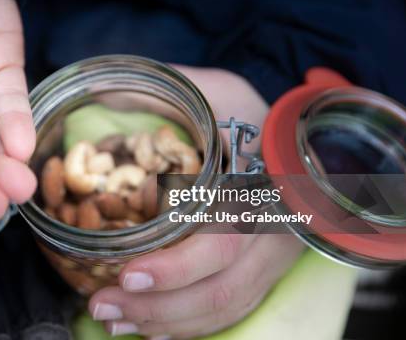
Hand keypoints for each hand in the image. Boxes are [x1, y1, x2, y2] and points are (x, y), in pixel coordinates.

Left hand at [89, 67, 303, 338]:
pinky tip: (150, 327)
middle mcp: (269, 233)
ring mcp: (270, 257)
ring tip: (113, 320)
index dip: (176, 268)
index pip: (222, 243)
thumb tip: (105, 95)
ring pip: (224, 307)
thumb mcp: (217, 89)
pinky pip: (231, 309)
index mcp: (259, 190)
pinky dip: (189, 324)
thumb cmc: (254, 113)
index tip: (127, 274)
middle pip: (221, 289)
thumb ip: (168, 90)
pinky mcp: (263, 269)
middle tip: (103, 306)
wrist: (302, 137)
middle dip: (159, 306)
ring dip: (167, 322)